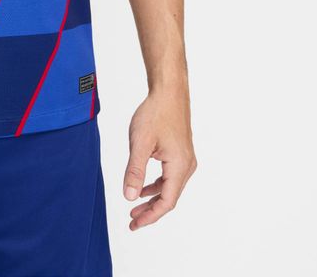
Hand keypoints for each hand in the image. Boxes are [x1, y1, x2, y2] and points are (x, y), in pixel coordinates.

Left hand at [122, 86, 196, 229]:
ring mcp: (186, 160)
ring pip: (169, 188)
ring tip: (135, 208)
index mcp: (180, 166)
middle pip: (169, 197)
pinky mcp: (181, 153)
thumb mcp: (140, 143)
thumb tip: (129, 197)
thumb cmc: (155, 113)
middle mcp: (187, 166)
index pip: (166, 202)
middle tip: (132, 221)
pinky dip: (156, 185)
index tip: (134, 224)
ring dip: (152, 198)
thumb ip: (135, 171)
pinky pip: (169, 177)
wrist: (169, 92)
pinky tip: (143, 188)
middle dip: (150, 211)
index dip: (150, 216)